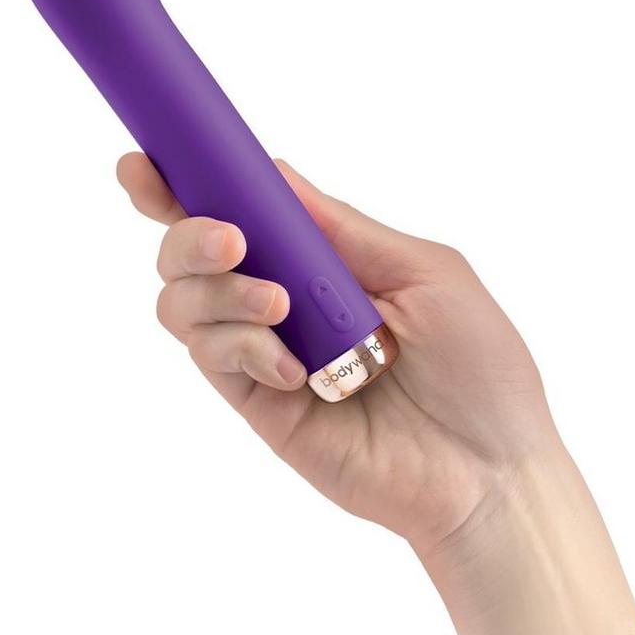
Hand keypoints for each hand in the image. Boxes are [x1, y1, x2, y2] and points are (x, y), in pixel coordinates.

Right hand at [117, 151, 555, 560]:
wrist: (490, 471)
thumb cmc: (478, 370)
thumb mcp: (425, 273)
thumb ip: (343, 230)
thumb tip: (274, 173)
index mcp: (323, 262)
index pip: (239, 213)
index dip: (184, 187)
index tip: (145, 162)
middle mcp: (284, 303)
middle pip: (191, 256)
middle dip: (188, 235)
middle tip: (232, 242)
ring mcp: (267, 356)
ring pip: (184, 307)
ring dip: (219, 292)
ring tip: (279, 308)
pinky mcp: (260, 408)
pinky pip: (214, 360)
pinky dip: (241, 347)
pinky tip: (293, 369)